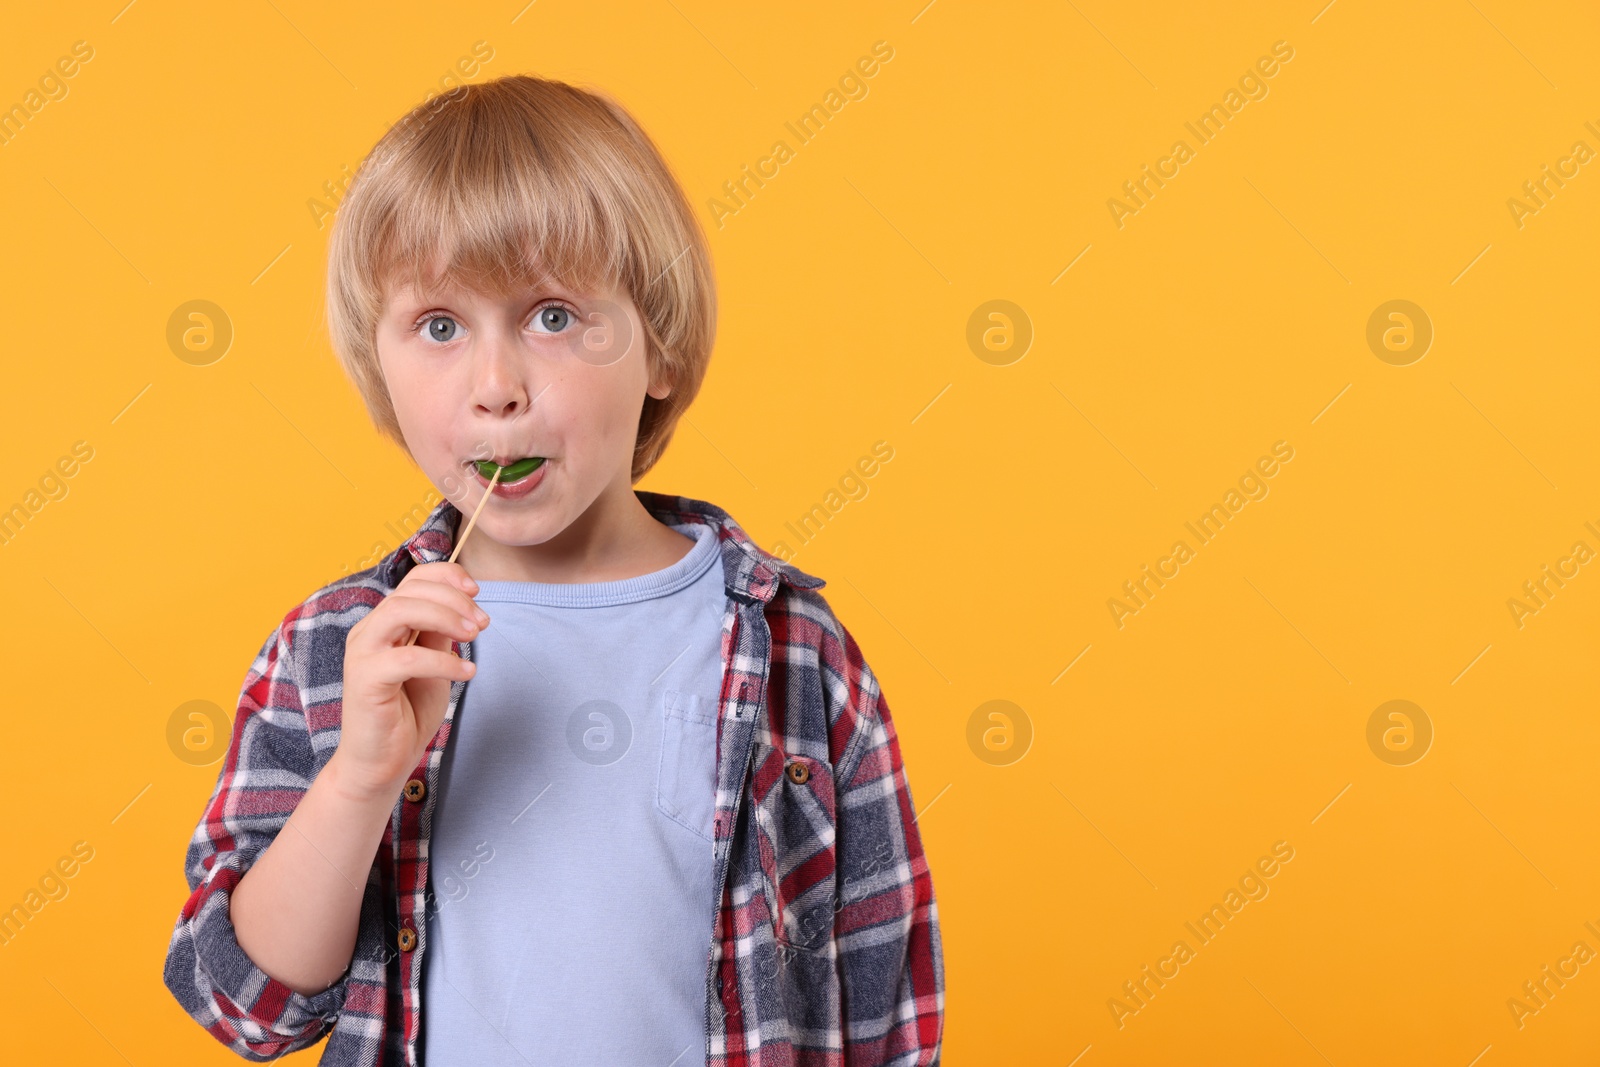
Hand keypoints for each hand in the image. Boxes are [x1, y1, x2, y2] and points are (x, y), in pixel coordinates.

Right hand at [333, 562, 488, 800]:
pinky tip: (466, 674)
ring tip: (473, 638)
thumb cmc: (408, 712)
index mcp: (385, 624)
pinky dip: (443, 662)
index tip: (477, 592)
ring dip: (445, 618)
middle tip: (481, 623)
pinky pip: (407, 658)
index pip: (412, 580)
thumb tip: (462, 604)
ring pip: (400, 611)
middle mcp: (368, 632)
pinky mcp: (364, 681)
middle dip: (453, 599)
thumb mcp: (433, 663)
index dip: (447, 576)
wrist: (382, 762)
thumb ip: (439, 633)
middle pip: (409, 591)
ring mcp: (362, 654)